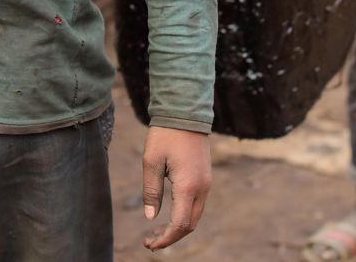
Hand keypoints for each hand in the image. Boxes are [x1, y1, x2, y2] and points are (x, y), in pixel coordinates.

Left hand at [142, 126, 210, 251]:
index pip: (180, 225)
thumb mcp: (151, 161)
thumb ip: (151, 191)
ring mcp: (206, 182)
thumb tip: (150, 218)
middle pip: (190, 225)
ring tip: (156, 230)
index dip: (165, 239)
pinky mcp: (205, 176)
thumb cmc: (165, 134)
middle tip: (150, 241)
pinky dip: (184, 214)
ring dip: (178, 227)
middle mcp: (202, 187)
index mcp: (188, 186)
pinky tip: (169, 213)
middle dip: (171, 237)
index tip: (149, 244)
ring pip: (195, 215)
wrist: (185, 111)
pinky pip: (197, 204)